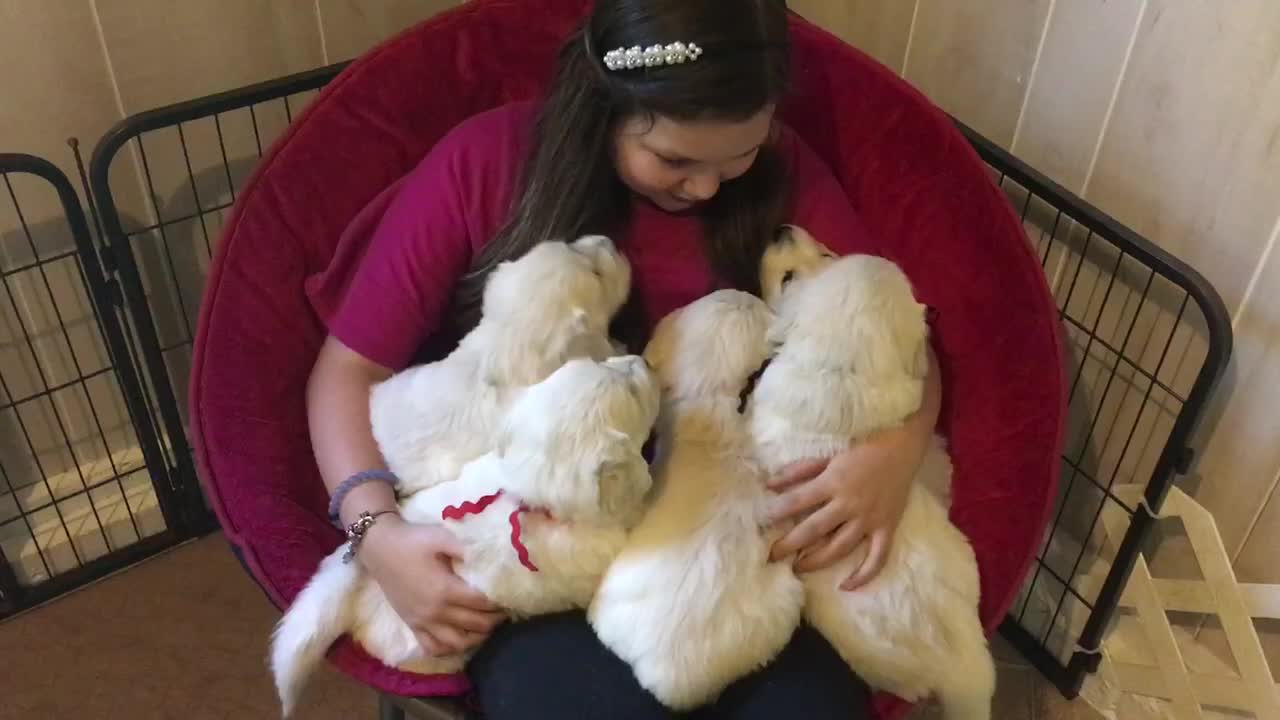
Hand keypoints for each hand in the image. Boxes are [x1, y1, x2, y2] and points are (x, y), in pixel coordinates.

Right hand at [358, 514, 505, 655]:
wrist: (378, 547)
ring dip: (475, 638)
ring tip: (486, 627)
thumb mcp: (441, 536)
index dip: (498, 603)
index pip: (481, 603)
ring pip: (456, 643)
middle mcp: (435, 611)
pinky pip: (432, 647)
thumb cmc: (412, 540)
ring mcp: (422, 621)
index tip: (509, 598)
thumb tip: (489, 557)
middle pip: (473, 625)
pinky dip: (449, 648)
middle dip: (493, 621)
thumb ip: (466, 548)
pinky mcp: (411, 624)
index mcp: (445, 589)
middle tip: (504, 613)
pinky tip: (459, 640)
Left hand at [766, 441, 913, 589]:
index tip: (762, 523)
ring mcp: (869, 519)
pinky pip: (877, 558)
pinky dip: (864, 575)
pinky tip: (846, 586)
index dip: (777, 513)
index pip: (798, 501)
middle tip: (771, 556)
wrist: (901, 449)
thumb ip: (798, 471)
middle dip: (789, 544)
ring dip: (816, 561)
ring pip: (840, 547)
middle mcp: (849, 504)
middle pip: (814, 529)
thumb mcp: (827, 457)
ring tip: (797, 568)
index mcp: (833, 482)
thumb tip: (769, 485)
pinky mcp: (886, 529)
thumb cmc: (861, 452)